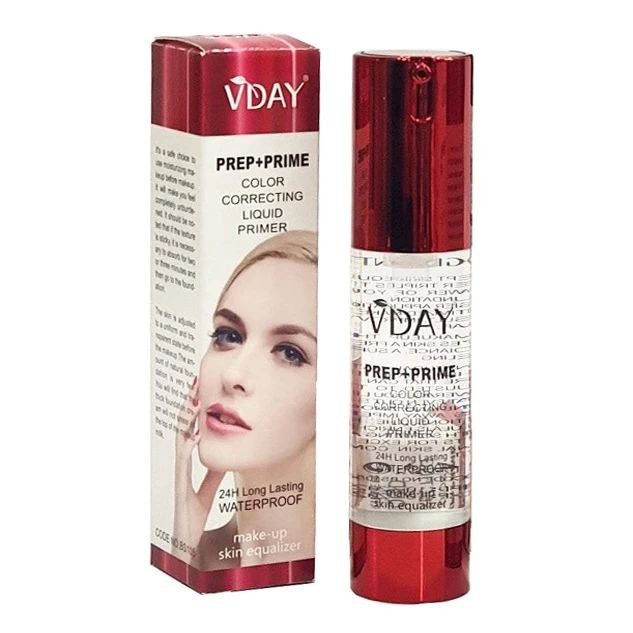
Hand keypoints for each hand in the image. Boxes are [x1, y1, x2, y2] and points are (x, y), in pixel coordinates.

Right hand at [173, 377, 222, 562]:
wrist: (185, 551)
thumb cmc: (192, 524)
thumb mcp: (207, 495)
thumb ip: (212, 479)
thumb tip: (222, 461)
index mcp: (187, 469)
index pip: (189, 434)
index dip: (193, 414)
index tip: (199, 393)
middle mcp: (180, 470)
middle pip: (182, 432)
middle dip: (186, 409)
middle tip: (194, 384)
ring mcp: (178, 478)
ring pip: (179, 444)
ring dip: (185, 422)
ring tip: (193, 400)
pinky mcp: (179, 492)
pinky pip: (182, 466)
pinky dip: (186, 449)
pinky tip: (192, 436)